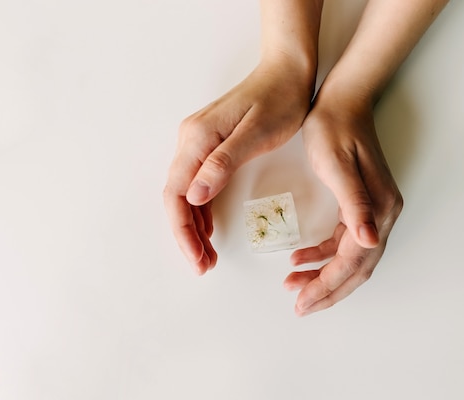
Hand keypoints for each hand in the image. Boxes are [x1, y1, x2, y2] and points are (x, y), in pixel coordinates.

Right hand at [163, 58, 314, 273]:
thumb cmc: (279, 100)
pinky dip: (202, 210)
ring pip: (186, 193)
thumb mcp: (256, 134)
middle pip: (176, 197)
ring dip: (193, 227)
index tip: (198, 258)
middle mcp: (191, 140)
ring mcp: (199, 142)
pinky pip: (198, 184)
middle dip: (186, 235)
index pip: (177, 195)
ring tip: (208, 255)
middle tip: (203, 265)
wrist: (287, 71)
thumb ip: (222, 163)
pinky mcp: (211, 144)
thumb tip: (194, 196)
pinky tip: (210, 228)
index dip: (183, 231)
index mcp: (197, 139)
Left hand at [284, 94, 402, 315]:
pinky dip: (323, 254)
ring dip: (324, 275)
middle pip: (357, 267)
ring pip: (350, 258)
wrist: (341, 101)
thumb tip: (370, 243)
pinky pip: (343, 241)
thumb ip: (355, 206)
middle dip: (328, 290)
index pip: (353, 259)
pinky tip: (300, 258)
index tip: (301, 301)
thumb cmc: (334, 129)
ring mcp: (373, 211)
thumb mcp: (338, 167)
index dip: (327, 284)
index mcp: (378, 208)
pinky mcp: (360, 205)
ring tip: (293, 286)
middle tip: (300, 306)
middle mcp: (382, 214)